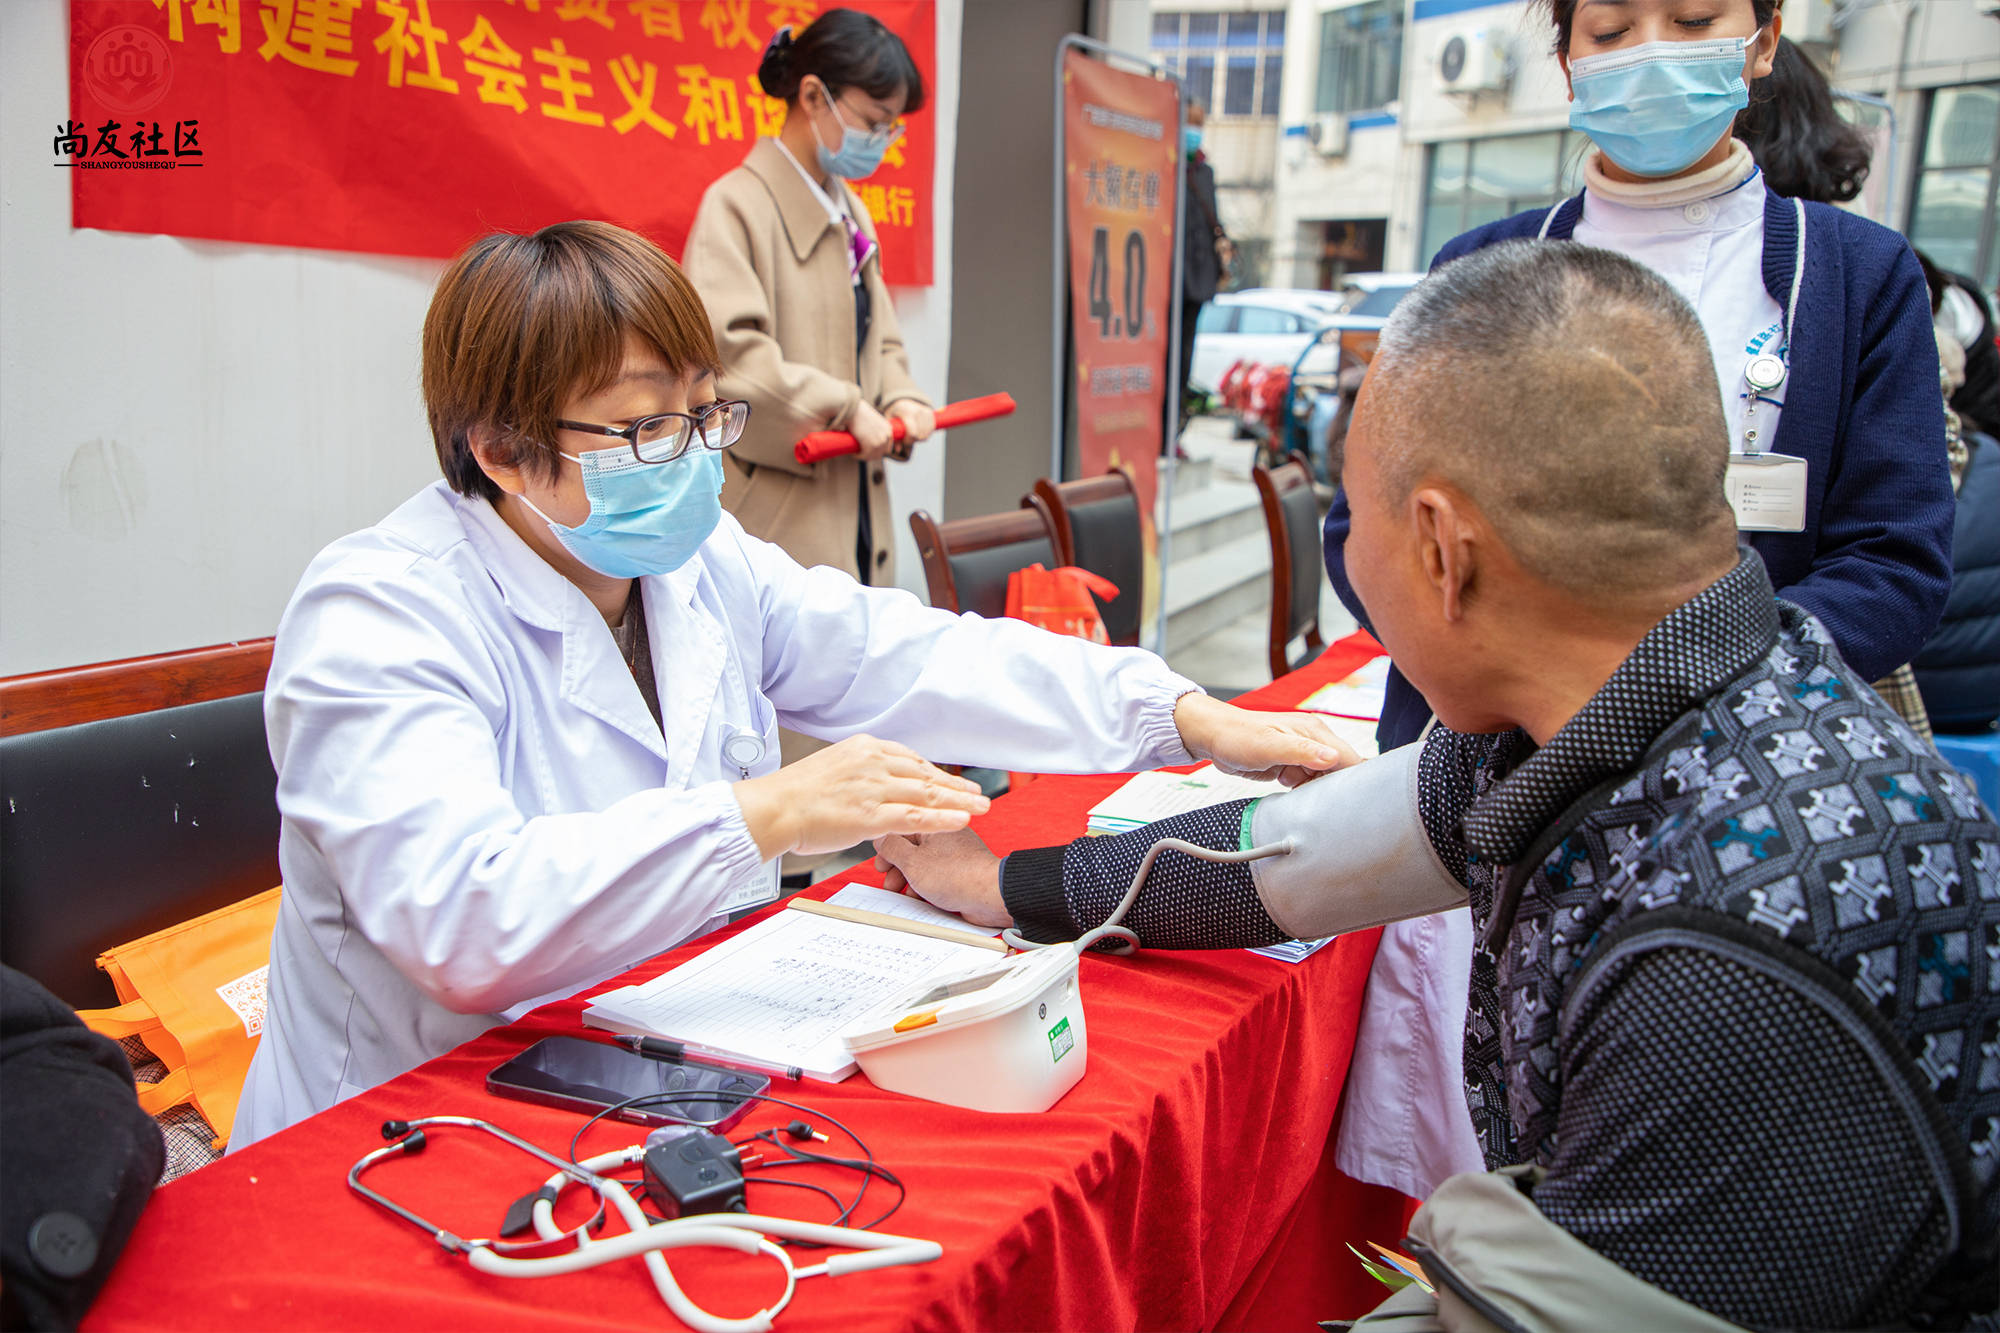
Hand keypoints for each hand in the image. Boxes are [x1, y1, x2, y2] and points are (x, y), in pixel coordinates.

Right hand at [734, 735, 988, 858]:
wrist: (771, 808)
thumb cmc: (792, 795)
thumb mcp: (830, 769)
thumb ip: (855, 773)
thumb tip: (867, 785)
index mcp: (863, 748)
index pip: (910, 758)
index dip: (935, 772)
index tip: (950, 780)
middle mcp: (873, 763)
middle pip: (925, 774)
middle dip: (955, 785)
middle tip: (979, 792)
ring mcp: (874, 788)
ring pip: (927, 794)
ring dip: (959, 801)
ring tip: (982, 807)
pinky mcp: (872, 815)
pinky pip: (917, 817)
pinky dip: (944, 818)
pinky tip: (962, 820)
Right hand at [847, 401, 895, 461]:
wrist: (853, 410)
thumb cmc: (859, 413)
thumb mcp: (873, 420)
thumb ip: (875, 429)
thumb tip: (870, 437)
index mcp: (888, 429)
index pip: (887, 447)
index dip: (878, 451)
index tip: (869, 452)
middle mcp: (886, 436)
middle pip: (881, 453)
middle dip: (871, 455)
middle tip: (861, 454)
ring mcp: (879, 441)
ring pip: (873, 456)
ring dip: (865, 457)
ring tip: (857, 454)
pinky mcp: (871, 445)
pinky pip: (865, 456)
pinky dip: (859, 457)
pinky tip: (854, 454)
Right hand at [872, 828, 1011, 927]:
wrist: (990, 896)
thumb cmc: (957, 875)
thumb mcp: (913, 861)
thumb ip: (892, 848)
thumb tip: (881, 837)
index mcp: (935, 828)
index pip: (903, 831)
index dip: (887, 850)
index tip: (881, 865)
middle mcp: (946, 840)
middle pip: (912, 851)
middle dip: (897, 870)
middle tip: (890, 883)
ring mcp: (954, 858)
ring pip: (923, 867)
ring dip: (910, 882)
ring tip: (906, 894)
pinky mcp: (961, 875)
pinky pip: (937, 880)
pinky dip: (926, 889)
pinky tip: (922, 900)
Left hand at [884, 401, 934, 459]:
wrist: (902, 401)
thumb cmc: (894, 414)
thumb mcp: (890, 423)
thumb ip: (894, 436)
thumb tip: (898, 450)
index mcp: (906, 412)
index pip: (912, 433)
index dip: (909, 441)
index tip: (904, 442)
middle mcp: (917, 411)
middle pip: (920, 435)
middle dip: (914, 440)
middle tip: (907, 439)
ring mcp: (925, 412)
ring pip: (926, 434)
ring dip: (919, 438)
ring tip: (912, 435)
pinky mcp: (930, 413)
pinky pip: (931, 429)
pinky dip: (926, 433)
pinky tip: (919, 432)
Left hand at [1171, 692, 1361, 786]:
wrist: (1214, 737)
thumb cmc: (1238, 736)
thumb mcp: (1269, 745)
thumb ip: (1302, 751)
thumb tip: (1332, 757)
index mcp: (1315, 732)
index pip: (1349, 759)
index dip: (1354, 781)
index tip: (1352, 803)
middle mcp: (1314, 742)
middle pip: (1340, 772)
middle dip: (1335, 790)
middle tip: (1325, 808)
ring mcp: (1303, 754)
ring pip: (1325, 780)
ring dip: (1319, 793)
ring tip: (1306, 801)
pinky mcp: (1292, 765)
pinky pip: (1308, 783)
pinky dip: (1305, 792)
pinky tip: (1294, 796)